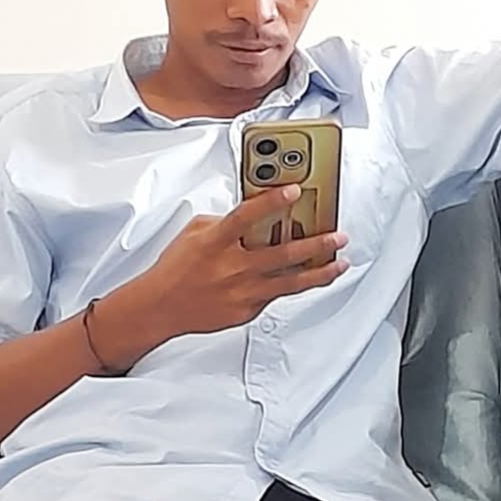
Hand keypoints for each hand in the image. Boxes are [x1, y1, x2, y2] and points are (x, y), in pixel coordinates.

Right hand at [140, 184, 349, 336]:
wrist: (160, 307)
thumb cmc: (177, 268)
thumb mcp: (195, 233)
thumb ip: (225, 221)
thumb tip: (254, 213)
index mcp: (216, 242)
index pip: (247, 216)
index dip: (272, 202)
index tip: (294, 190)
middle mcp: (233, 267)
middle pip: (283, 254)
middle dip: (316, 243)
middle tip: (337, 235)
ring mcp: (243, 291)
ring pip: (291, 282)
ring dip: (320, 271)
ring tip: (340, 262)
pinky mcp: (248, 310)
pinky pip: (277, 295)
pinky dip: (294, 285)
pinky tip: (311, 277)